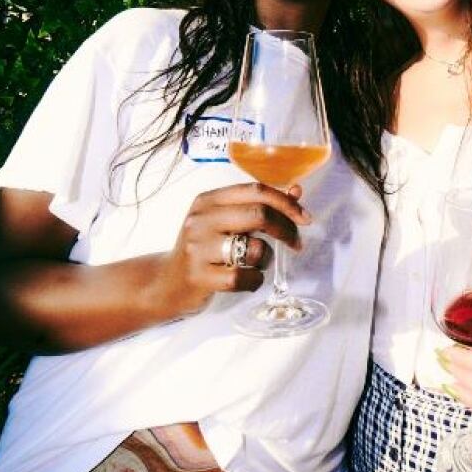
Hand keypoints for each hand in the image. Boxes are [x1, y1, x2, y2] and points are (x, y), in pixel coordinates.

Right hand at [149, 182, 310, 317]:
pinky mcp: (199, 276)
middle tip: (295, 243)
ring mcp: (198, 248)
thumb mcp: (225, 220)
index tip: (305, 217)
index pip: (256, 190)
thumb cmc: (204, 248)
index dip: (286, 202)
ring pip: (254, 248)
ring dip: (266, 259)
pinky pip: (243, 278)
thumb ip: (259, 205)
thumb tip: (297, 192)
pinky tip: (248, 280)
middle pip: (258, 214)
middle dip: (286, 229)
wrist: (166, 282)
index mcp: (209, 200)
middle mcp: (201, 220)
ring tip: (256, 264)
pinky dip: (255, 281)